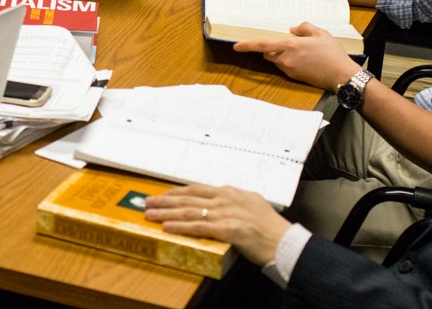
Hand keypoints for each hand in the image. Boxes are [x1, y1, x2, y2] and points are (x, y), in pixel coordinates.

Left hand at [144, 184, 291, 264]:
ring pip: (189, 211)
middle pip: (189, 198)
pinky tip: (167, 227)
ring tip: (150, 214)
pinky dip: (181, 226)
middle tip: (148, 202)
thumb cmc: (270, 227)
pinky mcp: (227, 229)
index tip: (164, 194)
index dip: (178, 192)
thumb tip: (222, 202)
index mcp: (231, 193)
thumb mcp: (252, 205)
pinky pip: (198, 227)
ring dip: (166, 213)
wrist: (284, 241)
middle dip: (165, 200)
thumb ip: (235, 202)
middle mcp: (226, 199)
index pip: (198, 190)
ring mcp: (226, 214)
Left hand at [233, 22, 357, 89]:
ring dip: (282, 55)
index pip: (263, 45)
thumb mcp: (320, 33)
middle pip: (269, 53)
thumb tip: (293, 30)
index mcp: (290, 46)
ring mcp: (290, 70)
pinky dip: (290, 61)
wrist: (341, 75)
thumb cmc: (332, 53)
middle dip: (272, 48)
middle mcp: (286, 59)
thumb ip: (304, 28)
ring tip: (302, 50)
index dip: (247, 45)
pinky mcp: (295, 77)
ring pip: (277, 60)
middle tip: (288, 42)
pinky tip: (306, 59)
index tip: (236, 46)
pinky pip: (286, 67)